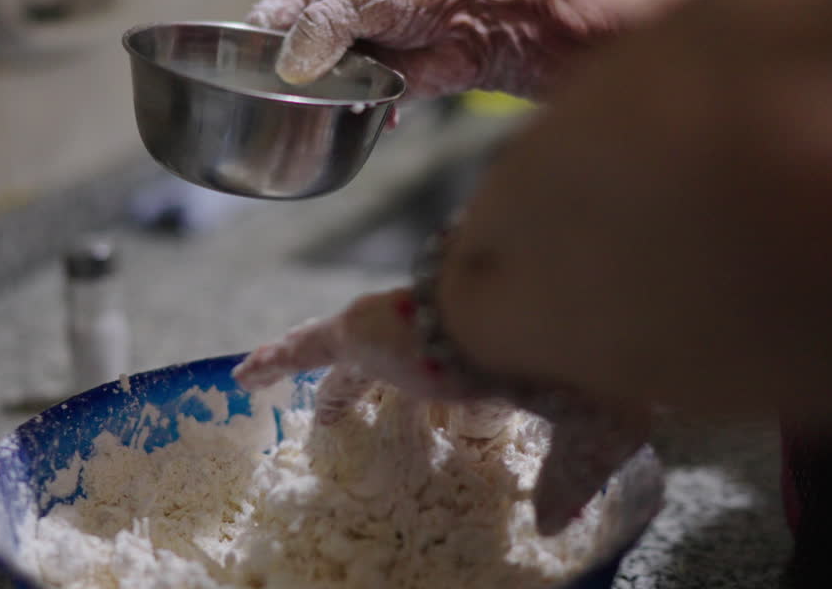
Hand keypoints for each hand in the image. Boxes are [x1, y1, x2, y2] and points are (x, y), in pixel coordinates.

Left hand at [232, 286, 650, 534]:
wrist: (549, 304)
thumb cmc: (581, 364)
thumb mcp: (587, 429)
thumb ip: (566, 478)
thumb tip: (554, 528)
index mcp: (493, 359)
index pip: (461, 379)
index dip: (451, 394)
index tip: (450, 410)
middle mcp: (441, 339)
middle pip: (396, 368)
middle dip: (377, 390)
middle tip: (361, 413)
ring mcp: (399, 330)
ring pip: (347, 355)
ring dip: (332, 382)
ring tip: (306, 400)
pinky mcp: (360, 328)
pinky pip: (306, 348)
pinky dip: (276, 359)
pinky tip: (244, 378)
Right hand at [246, 0, 641, 100]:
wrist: (487, 24)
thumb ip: (326, 26)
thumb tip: (290, 65)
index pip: (269, 14)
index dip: (259, 42)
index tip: (257, 68)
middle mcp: (328, 16)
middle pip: (286, 54)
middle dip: (291, 76)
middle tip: (298, 89)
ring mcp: (346, 53)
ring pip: (313, 84)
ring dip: (324, 96)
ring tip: (341, 96)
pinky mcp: (367, 85)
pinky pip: (344, 106)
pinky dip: (352, 112)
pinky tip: (366, 109)